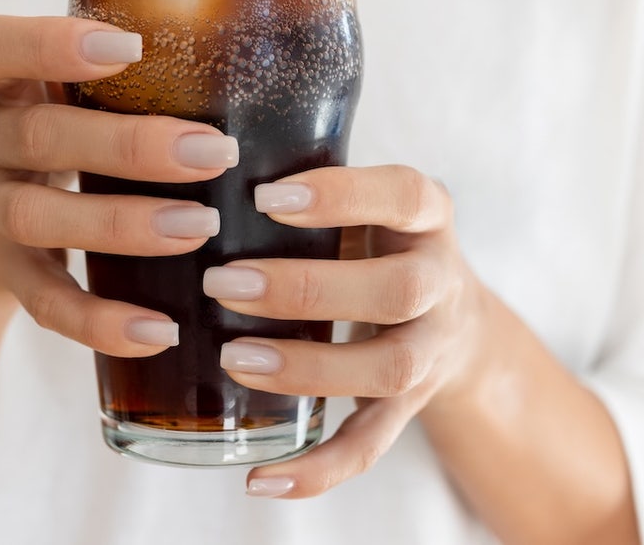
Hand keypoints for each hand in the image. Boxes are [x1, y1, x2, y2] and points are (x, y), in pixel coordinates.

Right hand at [0, 15, 239, 355]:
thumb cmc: (44, 132)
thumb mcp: (50, 90)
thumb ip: (115, 69)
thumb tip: (246, 34)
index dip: (51, 45)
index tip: (130, 47)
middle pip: (40, 136)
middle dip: (129, 145)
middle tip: (214, 151)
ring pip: (38, 217)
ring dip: (122, 224)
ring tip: (199, 227)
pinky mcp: (2, 276)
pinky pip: (45, 302)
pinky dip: (99, 322)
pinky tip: (161, 330)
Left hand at [204, 165, 489, 496]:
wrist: (455, 320)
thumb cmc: (376, 242)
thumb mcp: (362, 201)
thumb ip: (305, 183)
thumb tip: (188, 163)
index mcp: (428, 217)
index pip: (404, 195)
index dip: (342, 196)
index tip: (267, 197)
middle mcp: (440, 282)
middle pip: (400, 289)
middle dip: (309, 289)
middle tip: (224, 282)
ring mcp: (430, 349)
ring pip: (390, 370)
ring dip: (309, 368)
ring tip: (234, 359)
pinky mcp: (408, 406)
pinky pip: (372, 444)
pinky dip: (319, 469)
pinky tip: (262, 480)